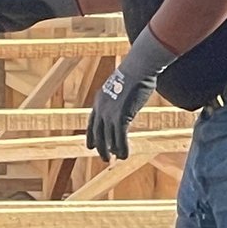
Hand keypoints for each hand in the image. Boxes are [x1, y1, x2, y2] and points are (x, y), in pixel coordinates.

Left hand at [87, 28, 172, 160]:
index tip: (89, 147)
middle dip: (101, 147)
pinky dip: (123, 148)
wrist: (137, 68)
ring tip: (116, 159)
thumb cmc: (135, 73)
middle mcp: (101, 109)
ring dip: (113, 150)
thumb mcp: (121, 85)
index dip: (91, 136)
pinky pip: (120, 138)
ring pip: (109, 138)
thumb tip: (126, 101)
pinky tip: (125, 156)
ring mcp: (110, 114)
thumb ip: (120, 96)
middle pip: (98, 133)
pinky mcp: (120, 117)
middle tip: (104, 158)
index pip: (92, 123)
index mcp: (99, 100)